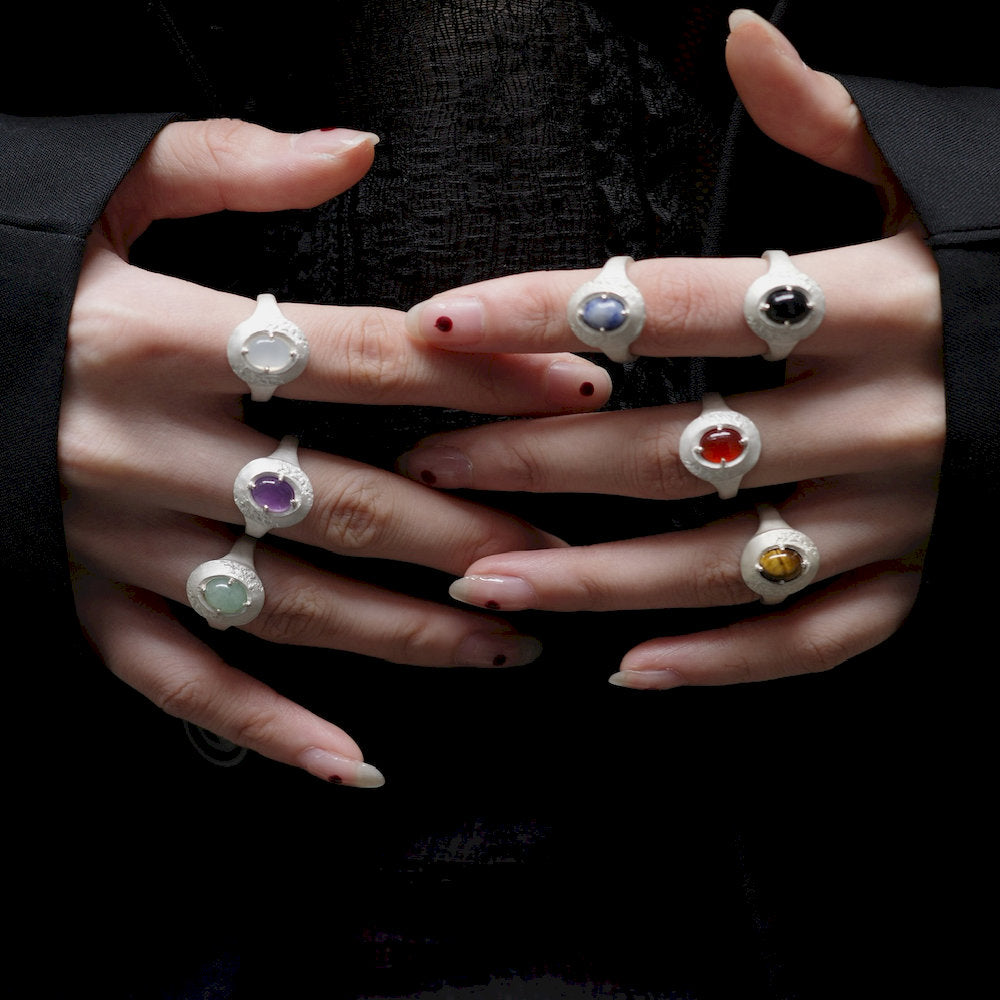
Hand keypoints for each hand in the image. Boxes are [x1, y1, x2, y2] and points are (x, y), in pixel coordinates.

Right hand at [62, 119, 612, 784]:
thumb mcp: (98, 190)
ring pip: (286, 603)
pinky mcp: (82, 601)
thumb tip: (354, 147)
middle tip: (557, 548)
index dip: (474, 375)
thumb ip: (229, 164)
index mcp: (154, 337)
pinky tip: (352, 761)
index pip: (358, 357)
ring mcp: (114, 542)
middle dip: (463, 529)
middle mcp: (143, 451)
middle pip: (341, 499)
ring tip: (505, 638)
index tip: (571, 390)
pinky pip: (180, 681)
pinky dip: (265, 729)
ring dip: (406, 631)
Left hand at [396, 11, 943, 688]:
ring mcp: (899, 515)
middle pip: (671, 449)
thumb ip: (832, 118)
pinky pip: (815, 639)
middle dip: (536, 461)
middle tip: (431, 462)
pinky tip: (633, 669)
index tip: (442, 325)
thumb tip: (746, 31)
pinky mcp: (922, 580)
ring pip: (720, 563)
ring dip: (594, 583)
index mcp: (876, 304)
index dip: (547, 311)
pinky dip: (726, 662)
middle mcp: (877, 417)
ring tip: (484, 581)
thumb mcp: (937, 183)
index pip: (673, 305)